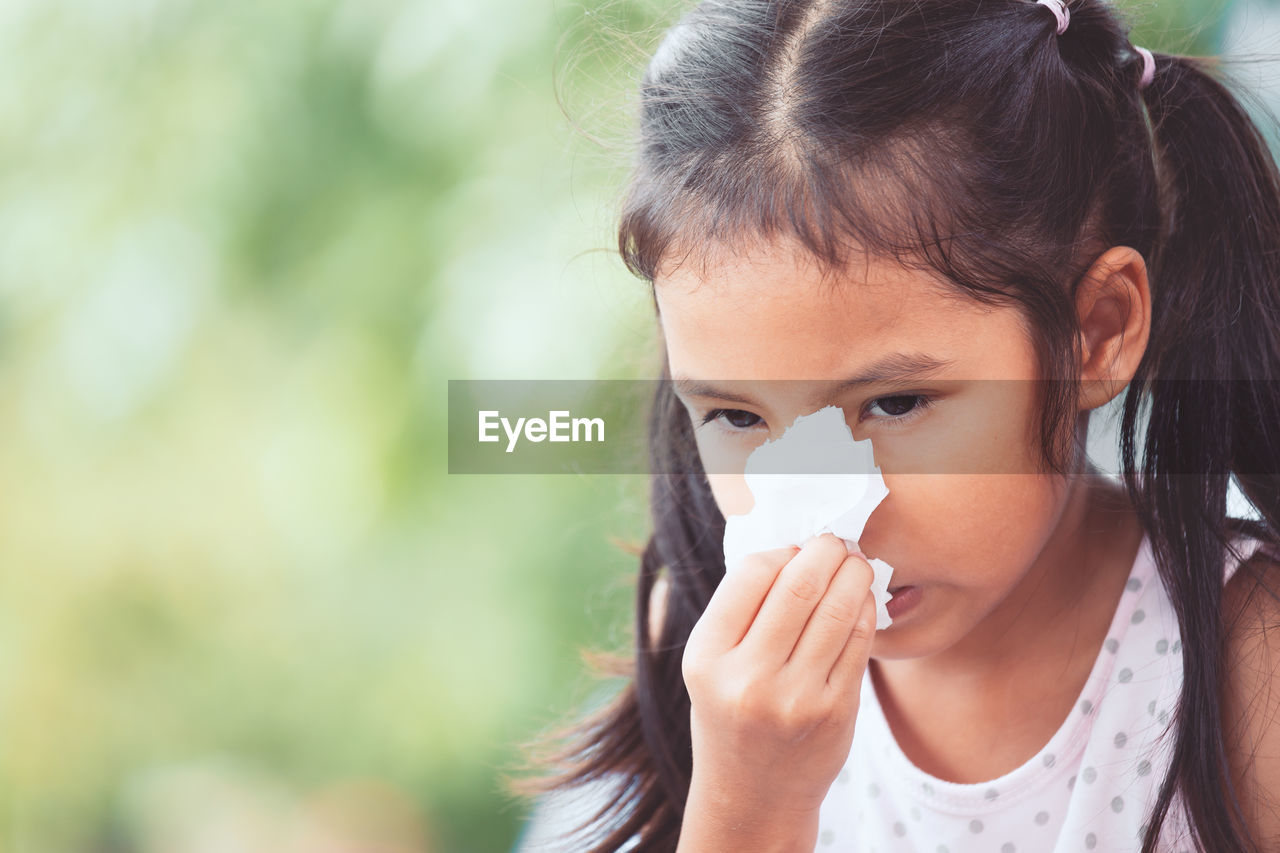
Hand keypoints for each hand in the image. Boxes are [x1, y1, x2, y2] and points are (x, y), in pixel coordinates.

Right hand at [677, 533, 876, 849]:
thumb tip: (791, 546)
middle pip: (799, 586)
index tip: (794, 549)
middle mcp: (748, 679)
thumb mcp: (710, 663)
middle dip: (824, 552)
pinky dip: (865, 609)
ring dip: (853, 574)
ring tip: (854, 563)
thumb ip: (739, 610)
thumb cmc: (731, 710)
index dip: (780, 551)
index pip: (750, 575)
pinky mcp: (835, 712)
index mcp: (706, 658)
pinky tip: (863, 598)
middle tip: (834, 541)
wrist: (753, 793)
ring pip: (837, 610)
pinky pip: (859, 642)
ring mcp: (795, 699)